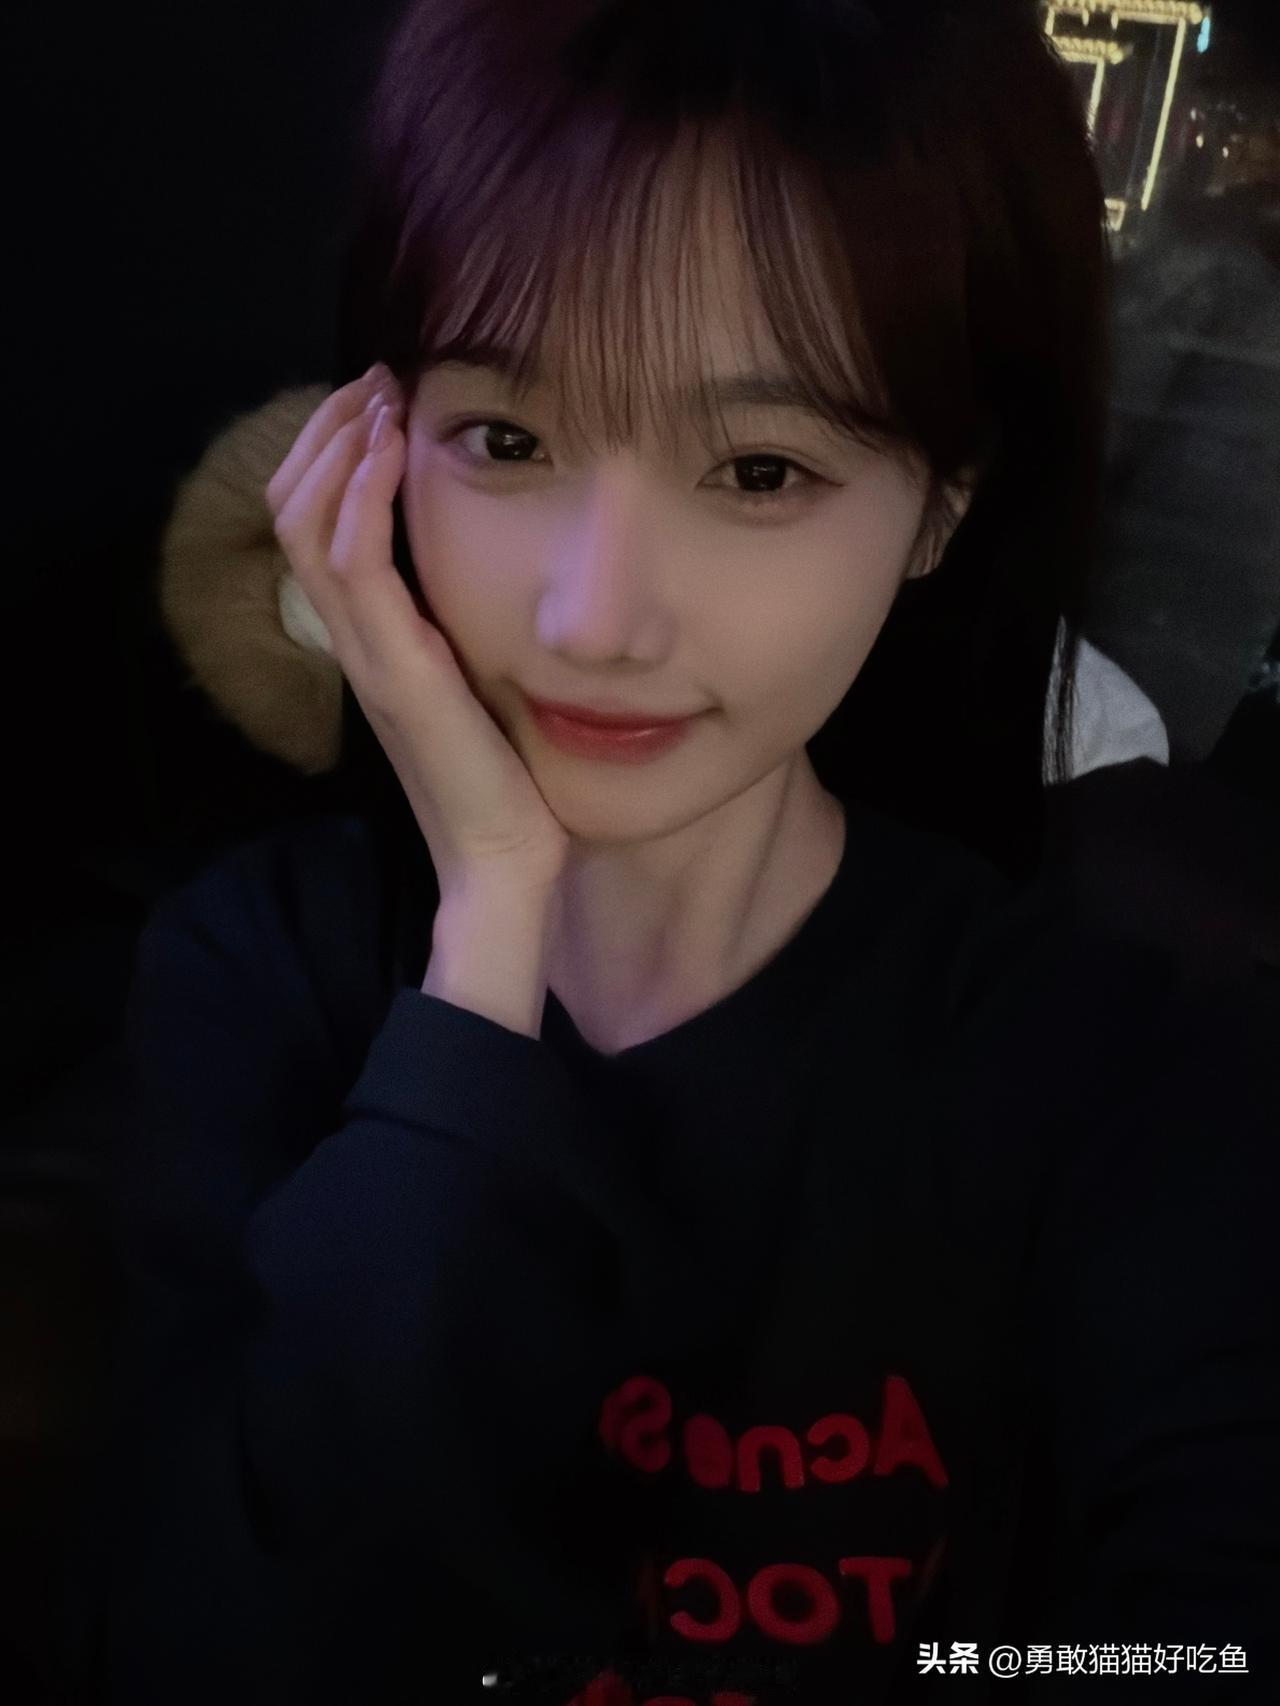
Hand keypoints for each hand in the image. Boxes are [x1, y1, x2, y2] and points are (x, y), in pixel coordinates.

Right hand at [265, 365, 569, 900]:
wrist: (503, 860)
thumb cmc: (504, 783)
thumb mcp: (477, 687)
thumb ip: (460, 634)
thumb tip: (484, 577)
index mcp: (371, 643)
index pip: (315, 529)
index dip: (332, 459)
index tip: (380, 403)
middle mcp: (355, 642)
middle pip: (294, 513)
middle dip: (327, 434)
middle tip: (374, 380)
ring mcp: (368, 655)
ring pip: (308, 525)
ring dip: (340, 447)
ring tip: (378, 395)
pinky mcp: (397, 670)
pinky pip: (356, 563)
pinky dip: (365, 492)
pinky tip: (396, 445)